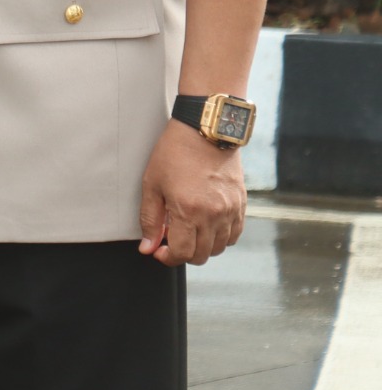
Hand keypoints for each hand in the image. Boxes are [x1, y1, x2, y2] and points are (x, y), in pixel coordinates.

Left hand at [138, 120, 247, 265]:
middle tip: (171, 240)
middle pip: (202, 255)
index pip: (182, 253)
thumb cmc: (174, 154)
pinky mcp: (241, 204)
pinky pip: (234, 234)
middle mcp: (214, 215)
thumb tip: (148, 247)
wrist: (204, 131)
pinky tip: (206, 225)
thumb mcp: (152, 185)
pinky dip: (220, 237)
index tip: (159, 251)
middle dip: (183, 254)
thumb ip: (150, 219)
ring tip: (188, 231)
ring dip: (202, 246)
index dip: (168, 258)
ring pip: (219, 247)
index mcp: (189, 211)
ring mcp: (231, 210)